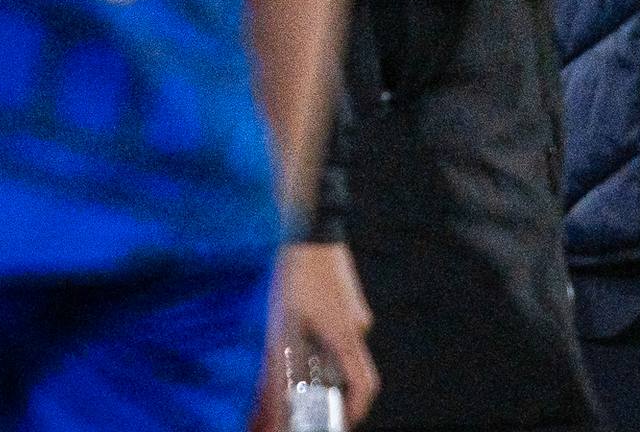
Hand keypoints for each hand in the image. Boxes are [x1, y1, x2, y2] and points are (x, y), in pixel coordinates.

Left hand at [267, 242, 378, 425]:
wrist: (311, 226)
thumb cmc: (296, 277)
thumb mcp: (281, 327)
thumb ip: (282, 369)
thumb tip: (276, 406)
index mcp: (345, 336)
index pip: (363, 385)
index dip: (355, 410)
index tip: (342, 423)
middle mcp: (356, 326)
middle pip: (350, 369)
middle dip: (330, 388)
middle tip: (305, 397)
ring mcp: (353, 310)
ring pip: (339, 347)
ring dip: (320, 361)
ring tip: (291, 358)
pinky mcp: (346, 298)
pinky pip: (336, 328)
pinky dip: (320, 340)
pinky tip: (296, 332)